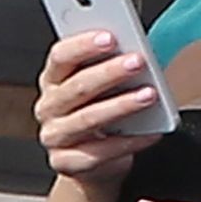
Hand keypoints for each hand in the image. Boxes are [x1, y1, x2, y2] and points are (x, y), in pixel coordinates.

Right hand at [34, 31, 163, 184]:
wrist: (93, 164)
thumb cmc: (100, 115)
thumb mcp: (101, 88)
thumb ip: (110, 67)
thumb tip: (135, 51)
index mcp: (53, 79)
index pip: (61, 56)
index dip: (83, 45)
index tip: (111, 36)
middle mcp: (49, 106)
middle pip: (76, 87)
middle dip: (109, 73)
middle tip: (138, 62)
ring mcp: (54, 136)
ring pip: (88, 119)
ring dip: (121, 105)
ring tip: (149, 95)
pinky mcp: (65, 162)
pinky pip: (99, 153)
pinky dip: (129, 142)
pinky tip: (151, 133)